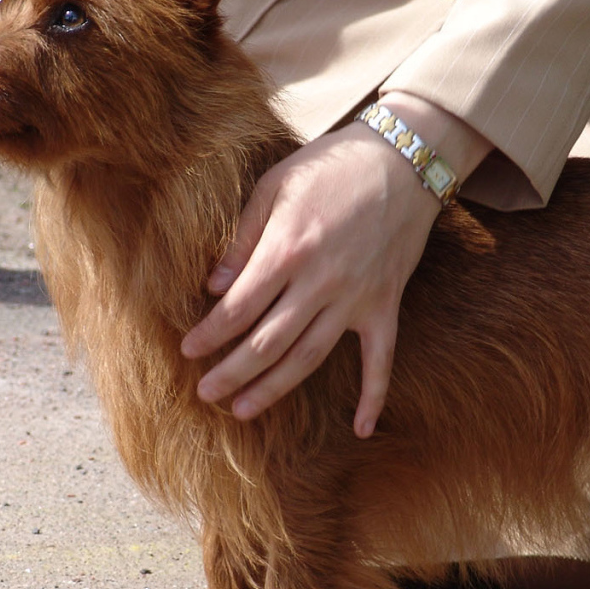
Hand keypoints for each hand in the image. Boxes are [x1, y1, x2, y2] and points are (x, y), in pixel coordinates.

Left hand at [181, 92, 492, 437]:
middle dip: (231, 373)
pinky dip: (373, 396)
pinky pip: (381, 360)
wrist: (403, 159)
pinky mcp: (385, 305)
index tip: (186, 350)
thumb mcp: (274, 187)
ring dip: (275, 389)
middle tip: (205, 394)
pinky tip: (360, 429)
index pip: (237, 308)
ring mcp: (356, 298)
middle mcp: (320, 282)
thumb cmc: (330, 167)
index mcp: (287, 250)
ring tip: (244, 411)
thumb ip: (242, 240)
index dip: (209, 335)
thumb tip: (212, 288)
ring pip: (309, 358)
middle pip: (267, 343)